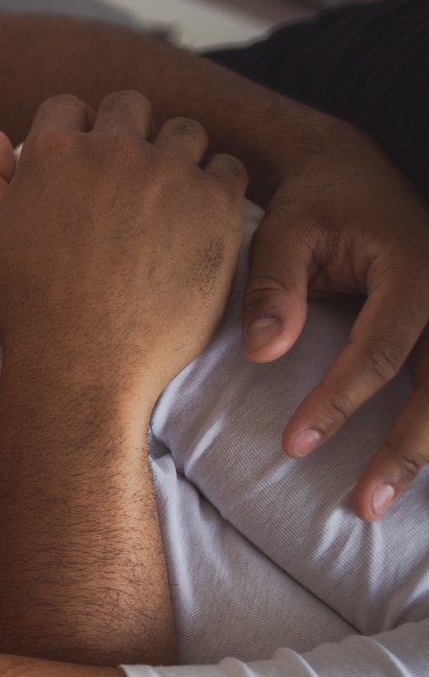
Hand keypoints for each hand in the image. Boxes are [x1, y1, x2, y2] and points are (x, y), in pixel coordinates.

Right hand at [0, 91, 249, 404]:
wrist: (82, 366)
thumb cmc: (26, 312)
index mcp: (51, 152)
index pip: (67, 106)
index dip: (73, 132)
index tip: (82, 166)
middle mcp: (112, 149)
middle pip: (129, 105)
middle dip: (126, 131)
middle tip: (126, 180)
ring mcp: (169, 173)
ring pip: (185, 132)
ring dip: (176, 155)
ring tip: (167, 199)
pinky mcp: (215, 204)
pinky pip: (229, 168)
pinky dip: (216, 186)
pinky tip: (198, 219)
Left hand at [240, 134, 428, 520]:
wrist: (351, 172)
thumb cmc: (312, 205)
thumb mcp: (282, 233)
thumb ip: (272, 289)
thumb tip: (264, 355)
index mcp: (413, 268)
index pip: (381, 349)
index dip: (340, 401)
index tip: (295, 446)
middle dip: (406, 447)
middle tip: (365, 504)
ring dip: (427, 447)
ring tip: (383, 503)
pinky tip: (417, 473)